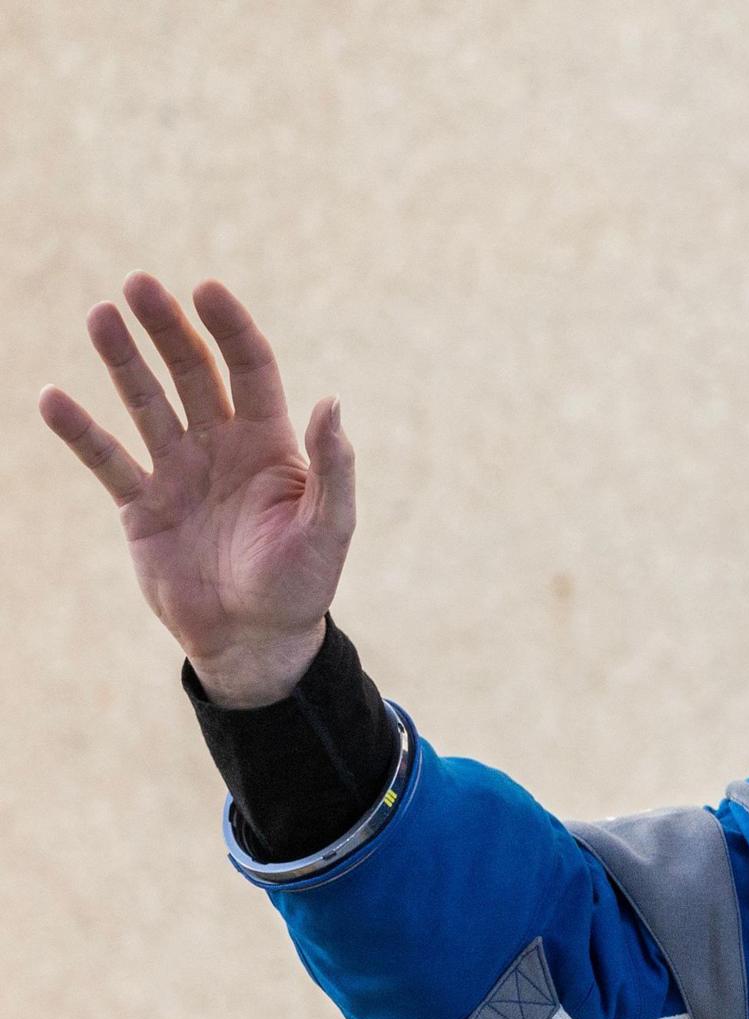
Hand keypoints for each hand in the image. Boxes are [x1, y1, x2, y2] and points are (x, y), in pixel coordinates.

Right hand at [37, 276, 354, 705]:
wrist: (254, 641)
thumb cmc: (301, 585)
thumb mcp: (327, 528)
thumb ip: (333, 468)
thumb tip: (331, 403)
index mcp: (270, 445)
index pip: (249, 369)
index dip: (230, 329)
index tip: (205, 289)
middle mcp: (222, 447)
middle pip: (191, 372)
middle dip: (167, 329)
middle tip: (138, 285)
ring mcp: (178, 472)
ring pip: (145, 402)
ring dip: (122, 361)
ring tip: (100, 316)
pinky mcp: (141, 505)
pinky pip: (106, 459)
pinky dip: (80, 431)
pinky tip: (52, 398)